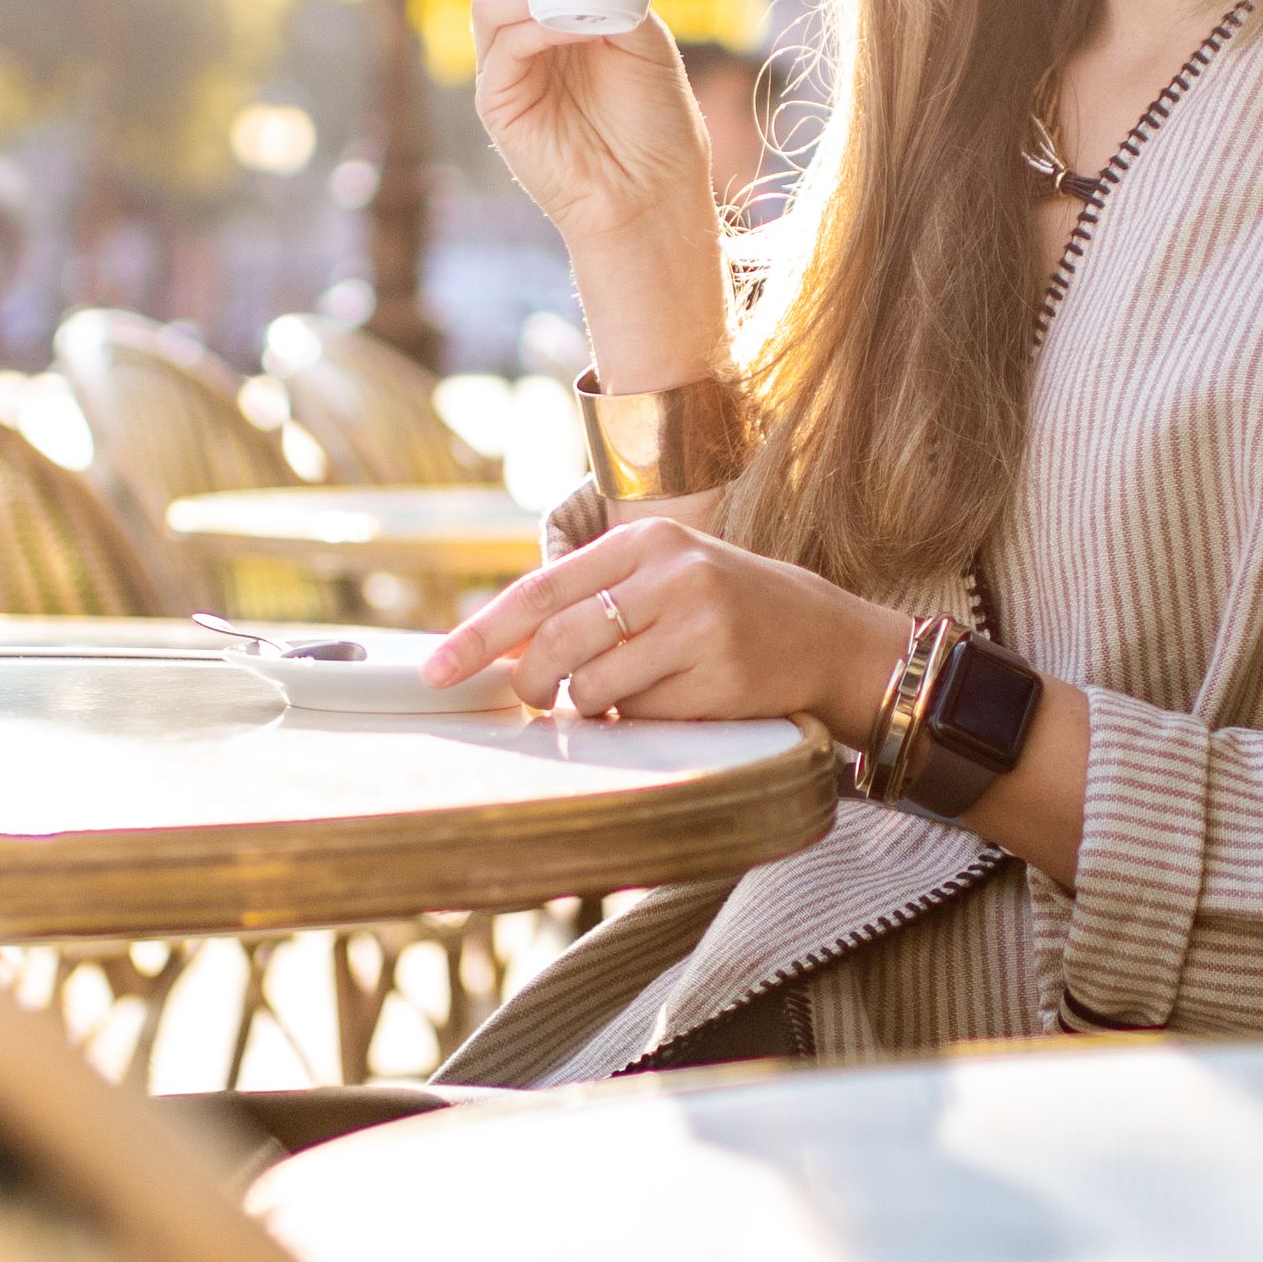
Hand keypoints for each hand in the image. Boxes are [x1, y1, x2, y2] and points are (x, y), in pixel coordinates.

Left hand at [433, 510, 911, 736]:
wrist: (825, 635)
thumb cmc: (723, 607)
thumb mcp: (661, 577)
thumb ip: (588, 599)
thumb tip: (496, 649)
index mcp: (646, 541)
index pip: (539, 590)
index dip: (480, 634)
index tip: (437, 669)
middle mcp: (672, 576)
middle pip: (557, 643)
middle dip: (533, 683)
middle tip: (538, 697)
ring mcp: (699, 627)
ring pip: (596, 688)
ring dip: (596, 704)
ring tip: (631, 689)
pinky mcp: (720, 679)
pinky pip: (644, 717)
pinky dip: (643, 720)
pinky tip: (676, 700)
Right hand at [463, 0, 711, 250]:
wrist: (652, 191)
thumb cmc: (658, 121)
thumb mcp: (645, 39)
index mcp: (559, 14)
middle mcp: (527, 36)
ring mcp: (509, 68)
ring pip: (486, 3)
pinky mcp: (499, 102)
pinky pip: (501, 47)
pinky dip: (530, 26)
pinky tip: (565, 27)